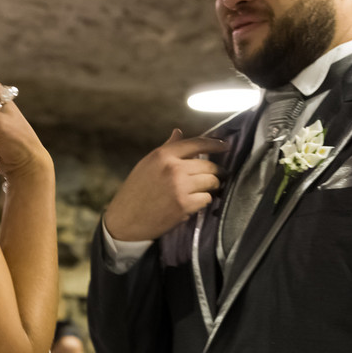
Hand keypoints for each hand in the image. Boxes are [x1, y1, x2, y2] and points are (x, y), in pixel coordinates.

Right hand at [103, 129, 228, 241]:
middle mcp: (173, 168)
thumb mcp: (148, 164)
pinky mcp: (184, 205)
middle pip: (208, 165)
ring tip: (208, 190)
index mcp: (163, 155)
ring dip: (212, 186)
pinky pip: (206, 199)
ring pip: (211, 182)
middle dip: (217, 171)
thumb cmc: (136, 191)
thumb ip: (167, 148)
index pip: (196, 143)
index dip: (214, 144)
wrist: (126, 219)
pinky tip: (195, 202)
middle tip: (219, 176)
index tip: (225, 146)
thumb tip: (179, 132)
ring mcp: (180, 187)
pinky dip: (204, 200)